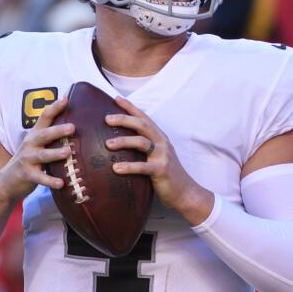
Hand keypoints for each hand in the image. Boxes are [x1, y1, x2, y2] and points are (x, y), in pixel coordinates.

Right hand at [0, 98, 73, 200]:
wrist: (7, 181)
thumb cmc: (29, 160)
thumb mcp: (36, 145)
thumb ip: (50, 136)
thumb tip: (74, 124)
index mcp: (35, 135)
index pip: (44, 117)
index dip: (54, 107)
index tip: (66, 98)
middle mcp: (30, 144)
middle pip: (44, 135)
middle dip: (58, 130)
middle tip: (72, 127)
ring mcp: (27, 160)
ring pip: (42, 155)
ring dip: (55, 154)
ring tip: (67, 152)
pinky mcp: (27, 175)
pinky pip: (40, 178)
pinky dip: (50, 181)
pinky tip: (61, 183)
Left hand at [104, 97, 213, 224]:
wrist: (185, 192)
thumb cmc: (166, 174)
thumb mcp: (156, 156)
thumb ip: (143, 148)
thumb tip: (118, 143)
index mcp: (159, 137)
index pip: (144, 118)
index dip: (130, 107)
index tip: (116, 99)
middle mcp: (162, 142)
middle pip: (142, 125)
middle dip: (124, 119)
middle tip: (107, 119)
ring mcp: (163, 155)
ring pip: (141, 142)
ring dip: (123, 141)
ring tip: (107, 144)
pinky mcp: (162, 170)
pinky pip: (143, 166)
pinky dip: (129, 167)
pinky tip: (115, 168)